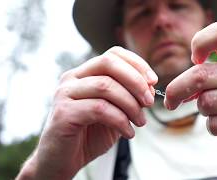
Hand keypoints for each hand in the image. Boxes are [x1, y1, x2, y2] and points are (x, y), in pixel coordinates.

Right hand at [16, 46, 157, 179]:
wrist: (63, 160)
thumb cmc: (89, 135)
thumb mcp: (116, 112)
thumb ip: (129, 97)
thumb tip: (150, 87)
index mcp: (85, 74)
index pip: (113, 54)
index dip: (137, 64)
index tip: (153, 81)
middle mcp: (72, 78)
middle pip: (109, 63)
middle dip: (135, 81)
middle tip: (149, 101)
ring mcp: (65, 93)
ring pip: (105, 86)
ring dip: (131, 104)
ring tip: (140, 122)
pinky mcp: (64, 112)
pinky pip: (99, 108)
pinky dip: (120, 120)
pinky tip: (128, 132)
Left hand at [164, 21, 216, 177]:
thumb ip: (207, 77)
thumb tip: (176, 90)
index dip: (200, 42)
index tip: (194, 60)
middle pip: (199, 75)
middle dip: (176, 90)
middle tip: (170, 101)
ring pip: (206, 102)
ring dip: (204, 111)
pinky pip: (214, 124)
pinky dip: (213, 127)